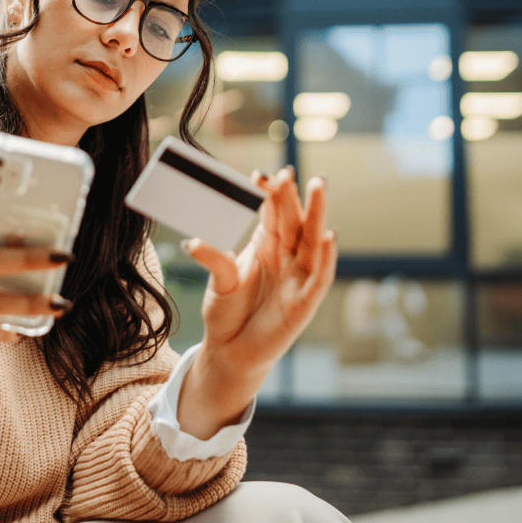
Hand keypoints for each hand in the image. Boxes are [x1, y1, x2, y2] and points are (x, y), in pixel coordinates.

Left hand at [177, 168, 336, 437]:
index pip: (273, 212)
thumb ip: (213, 259)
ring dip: (317, 215)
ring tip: (318, 187)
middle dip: (296, 195)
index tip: (259, 175)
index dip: (270, 193)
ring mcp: (298, 278)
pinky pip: (319, 276)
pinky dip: (326, 258)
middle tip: (293, 171)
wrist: (231, 350)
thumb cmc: (227, 313)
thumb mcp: (219, 281)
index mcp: (267, 245)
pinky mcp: (305, 302)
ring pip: (312, 241)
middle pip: (295, 220)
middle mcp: (287, 257)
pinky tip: (328, 237)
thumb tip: (193, 242)